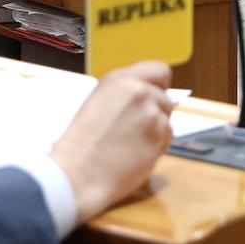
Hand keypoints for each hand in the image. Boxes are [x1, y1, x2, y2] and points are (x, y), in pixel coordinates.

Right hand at [48, 61, 173, 223]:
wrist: (77, 173)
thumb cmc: (81, 143)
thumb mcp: (99, 103)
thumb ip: (126, 95)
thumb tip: (151, 98)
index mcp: (120, 79)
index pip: (159, 70)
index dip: (159, 86)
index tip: (153, 97)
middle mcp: (139, 91)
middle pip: (166, 99)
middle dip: (156, 113)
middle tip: (136, 129)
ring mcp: (151, 113)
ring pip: (167, 121)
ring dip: (155, 132)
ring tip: (130, 145)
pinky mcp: (159, 136)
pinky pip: (166, 139)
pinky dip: (156, 148)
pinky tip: (134, 155)